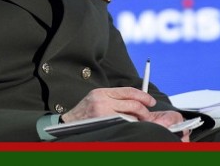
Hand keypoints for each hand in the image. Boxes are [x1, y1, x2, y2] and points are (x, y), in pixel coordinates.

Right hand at [60, 87, 189, 141]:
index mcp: (103, 92)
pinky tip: (130, 127)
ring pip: (130, 116)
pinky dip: (130, 126)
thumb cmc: (85, 114)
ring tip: (139, 123)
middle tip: (148, 116)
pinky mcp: (102, 123)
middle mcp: (102, 101)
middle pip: (133, 104)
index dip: (143, 96)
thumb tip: (139, 101)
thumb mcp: (98, 100)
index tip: (151, 101)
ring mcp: (102, 113)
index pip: (129, 91)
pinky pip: (123, 124)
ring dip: (138, 120)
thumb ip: (116, 99)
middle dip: (144, 111)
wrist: (68, 124)